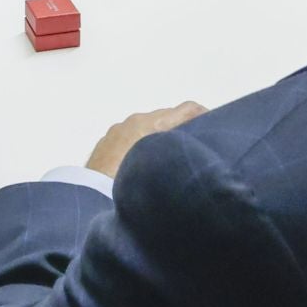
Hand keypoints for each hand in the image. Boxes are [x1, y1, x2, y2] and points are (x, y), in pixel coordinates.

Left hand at [85, 102, 207, 178]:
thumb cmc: (130, 184)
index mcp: (153, 124)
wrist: (90, 197)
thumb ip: (183, 157)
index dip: (206, 115)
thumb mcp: (167, 172)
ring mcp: (117, 131)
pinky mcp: (105, 143)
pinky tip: (141, 169)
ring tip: (165, 163)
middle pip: (166, 118)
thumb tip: (196, 158)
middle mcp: (135, 121)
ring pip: (146, 129)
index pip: (188, 109)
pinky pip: (129, 139)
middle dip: (180, 130)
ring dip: (158, 140)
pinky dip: (139, 146)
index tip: (215, 126)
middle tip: (192, 150)